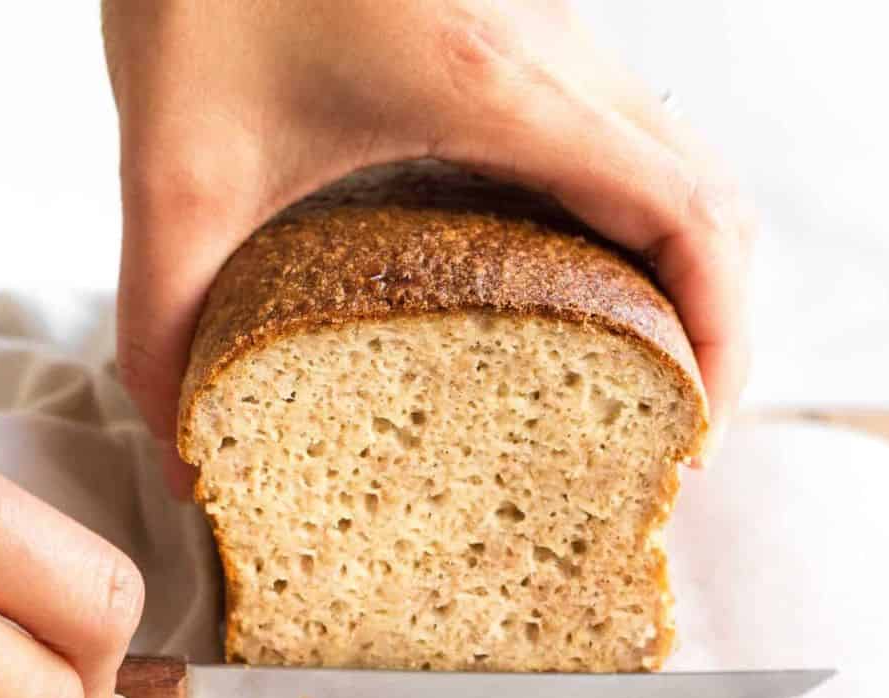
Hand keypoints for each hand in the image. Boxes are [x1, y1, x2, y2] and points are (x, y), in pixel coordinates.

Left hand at [103, 0, 754, 491]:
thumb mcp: (173, 163)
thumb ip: (165, 321)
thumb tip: (182, 463)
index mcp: (499, 86)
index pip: (688, 218)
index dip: (723, 341)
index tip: (692, 437)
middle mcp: (553, 48)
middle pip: (713, 198)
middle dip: (715, 328)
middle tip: (664, 432)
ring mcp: (547, 27)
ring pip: (679, 159)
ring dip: (681, 272)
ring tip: (631, 380)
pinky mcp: (517, 23)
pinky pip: (621, 134)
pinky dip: (633, 221)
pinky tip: (567, 289)